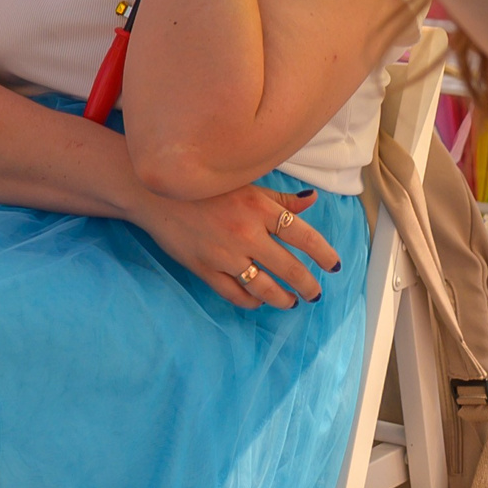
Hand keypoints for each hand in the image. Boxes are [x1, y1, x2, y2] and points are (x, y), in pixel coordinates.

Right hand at [139, 184, 338, 309]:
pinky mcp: (204, 268)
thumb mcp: (243, 185)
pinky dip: (252, 301)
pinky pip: (235, 293)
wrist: (153, 192)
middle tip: (314, 292)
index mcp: (258, 208)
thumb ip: (278, 198)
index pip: (304, 236)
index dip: (324, 254)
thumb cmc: (201, 187)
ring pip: (265, 287)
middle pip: (290, 268)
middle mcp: (246, 233)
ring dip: (283, 299)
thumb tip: (312, 201)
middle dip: (308, 285)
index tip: (334, 266)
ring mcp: (224, 254)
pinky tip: (259, 301)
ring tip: (291, 302)